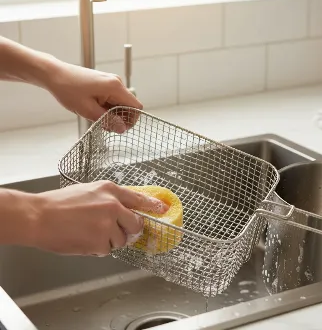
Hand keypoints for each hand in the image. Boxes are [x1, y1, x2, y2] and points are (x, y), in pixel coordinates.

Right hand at [29, 180, 167, 255]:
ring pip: (121, 239)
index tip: (163, 210)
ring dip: (110, 239)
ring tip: (90, 232)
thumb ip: (110, 198)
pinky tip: (84, 239)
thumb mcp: (90, 190)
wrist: (39, 217)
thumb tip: (125, 208)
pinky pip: (107, 250)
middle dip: (130, 229)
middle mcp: (113, 206)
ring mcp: (108, 225)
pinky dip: (98, 248)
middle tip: (118, 229)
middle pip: (136, 223)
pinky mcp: (100, 243)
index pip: (139, 199)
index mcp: (110, 190)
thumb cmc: (60, 203)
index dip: (153, 206)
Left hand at [47, 62, 142, 132]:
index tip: (119, 129)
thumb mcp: (87, 110)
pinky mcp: (105, 83)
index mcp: (115, 87)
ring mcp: (111, 82)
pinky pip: (113, 99)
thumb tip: (122, 129)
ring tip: (96, 117)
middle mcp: (116, 82)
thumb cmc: (68, 89)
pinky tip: (95, 111)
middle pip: (129, 106)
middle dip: (120, 118)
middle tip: (105, 126)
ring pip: (121, 103)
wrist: (54, 74)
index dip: (131, 120)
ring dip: (113, 114)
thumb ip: (107, 120)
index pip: (136, 106)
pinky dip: (107, 108)